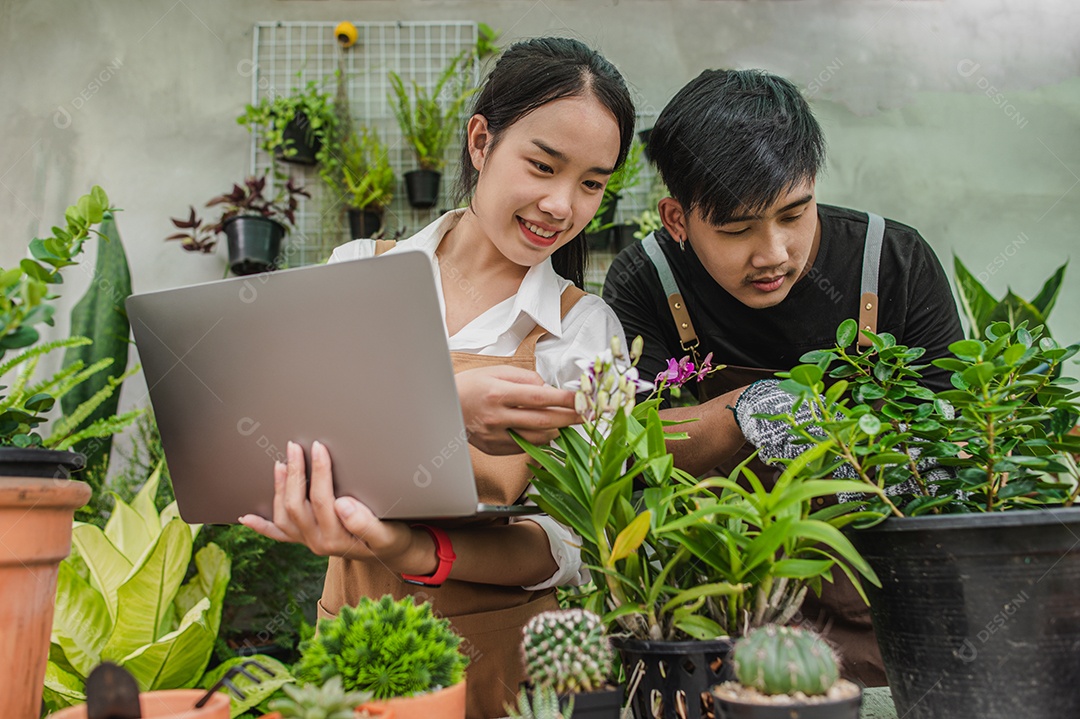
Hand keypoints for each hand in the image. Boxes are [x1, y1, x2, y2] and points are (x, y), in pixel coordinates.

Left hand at [239, 441, 436, 574]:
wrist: (392, 553)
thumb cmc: (391, 538)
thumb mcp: (387, 533)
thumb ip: (365, 522)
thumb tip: (341, 504)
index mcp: (337, 538)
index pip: (322, 500)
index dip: (319, 471)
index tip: (319, 447)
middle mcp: (318, 543)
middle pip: (296, 506)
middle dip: (295, 473)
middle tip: (295, 447)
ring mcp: (309, 542)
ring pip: (283, 517)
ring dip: (279, 489)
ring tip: (280, 464)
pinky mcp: (306, 540)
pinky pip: (279, 535)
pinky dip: (262, 526)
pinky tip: (246, 517)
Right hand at [455, 365, 579, 454]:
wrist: (442, 406)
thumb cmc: (470, 385)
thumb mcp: (496, 371)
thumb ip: (525, 378)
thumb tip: (547, 388)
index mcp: (498, 394)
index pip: (540, 397)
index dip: (565, 399)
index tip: (582, 398)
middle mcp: (497, 417)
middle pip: (543, 420)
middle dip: (570, 418)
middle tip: (586, 414)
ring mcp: (495, 436)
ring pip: (537, 438)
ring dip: (556, 429)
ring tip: (566, 421)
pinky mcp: (495, 449)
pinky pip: (525, 446)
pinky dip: (538, 438)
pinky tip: (544, 429)